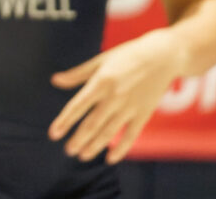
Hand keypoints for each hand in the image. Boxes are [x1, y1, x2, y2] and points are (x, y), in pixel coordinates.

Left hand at [48, 29, 182, 163]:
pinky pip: (131, 135)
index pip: (78, 105)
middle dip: (78, 139)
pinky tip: (110, 158)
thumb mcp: (101, 60)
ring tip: (82, 156)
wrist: (162, 56)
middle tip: (68, 151)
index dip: (65, 121)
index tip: (53, 134)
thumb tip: (55, 81)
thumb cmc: (127, 56)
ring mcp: (130, 107)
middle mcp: (114, 96)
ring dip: (95, 146)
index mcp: (101, 81)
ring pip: (109, 132)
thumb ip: (78, 74)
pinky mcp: (144, 113)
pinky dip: (121, 148)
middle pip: (92, 123)